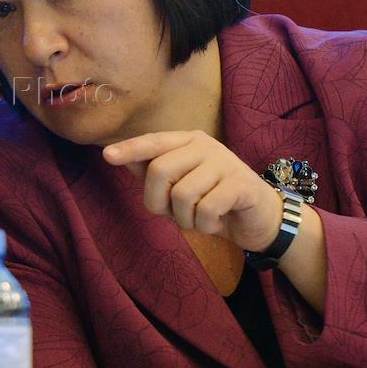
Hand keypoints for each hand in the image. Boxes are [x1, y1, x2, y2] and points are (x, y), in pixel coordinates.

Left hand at [103, 130, 282, 252]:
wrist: (260, 219)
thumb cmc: (213, 200)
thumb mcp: (180, 186)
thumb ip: (152, 171)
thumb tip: (119, 156)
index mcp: (188, 142)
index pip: (154, 142)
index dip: (130, 149)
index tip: (107, 156)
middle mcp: (205, 146)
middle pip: (160, 170)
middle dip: (159, 202)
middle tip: (174, 214)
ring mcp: (225, 162)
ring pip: (182, 194)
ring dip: (185, 219)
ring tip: (199, 218)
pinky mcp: (241, 184)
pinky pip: (206, 209)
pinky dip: (204, 225)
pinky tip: (215, 222)